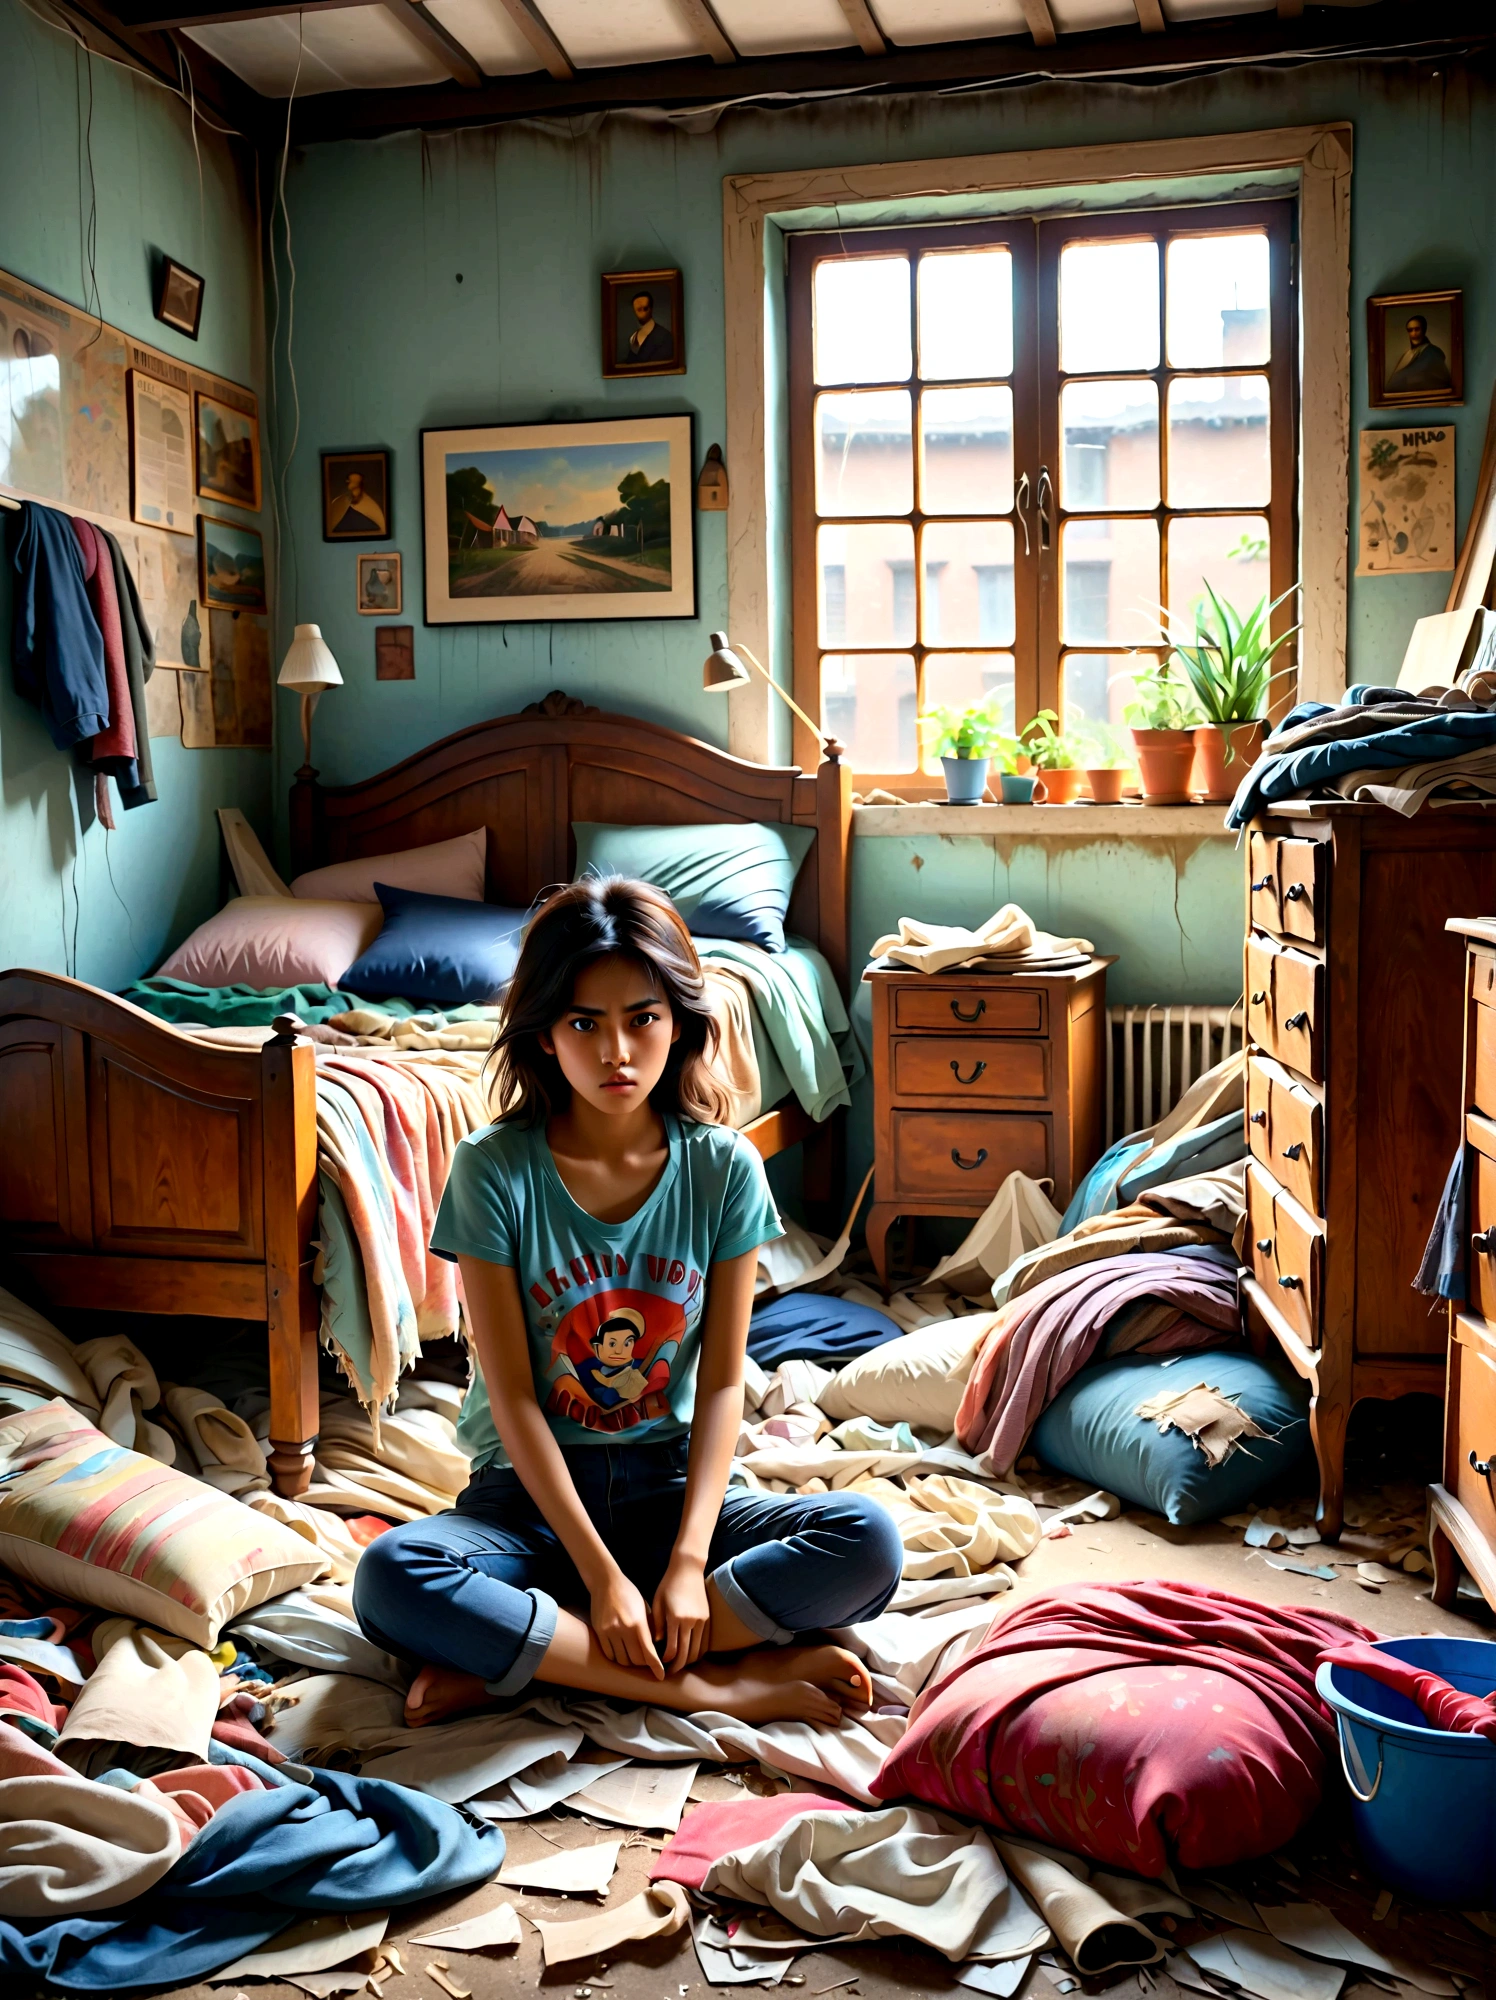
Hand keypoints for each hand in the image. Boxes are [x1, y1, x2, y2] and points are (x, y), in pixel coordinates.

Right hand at [589, 1570, 662, 1677]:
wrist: (606, 1582)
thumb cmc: (629, 1593)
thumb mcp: (644, 1608)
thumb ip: (650, 1628)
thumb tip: (656, 1648)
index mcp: (638, 1623)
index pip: (649, 1653)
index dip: (656, 1667)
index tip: (661, 1676)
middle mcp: (623, 1630)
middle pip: (635, 1660)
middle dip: (643, 1664)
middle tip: (647, 1662)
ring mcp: (609, 1632)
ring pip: (622, 1660)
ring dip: (630, 1662)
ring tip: (634, 1658)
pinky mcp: (599, 1633)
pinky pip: (609, 1654)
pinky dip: (617, 1657)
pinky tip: (622, 1653)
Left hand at [652, 1556, 710, 1672]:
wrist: (688, 1568)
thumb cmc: (668, 1584)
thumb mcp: (657, 1602)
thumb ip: (656, 1624)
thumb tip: (656, 1644)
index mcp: (675, 1618)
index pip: (672, 1649)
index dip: (666, 1661)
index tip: (660, 1664)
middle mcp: (691, 1622)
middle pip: (686, 1654)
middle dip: (677, 1666)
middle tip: (669, 1672)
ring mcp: (701, 1621)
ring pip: (697, 1651)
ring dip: (688, 1661)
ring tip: (679, 1665)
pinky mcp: (707, 1619)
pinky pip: (704, 1642)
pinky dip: (697, 1652)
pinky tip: (690, 1654)